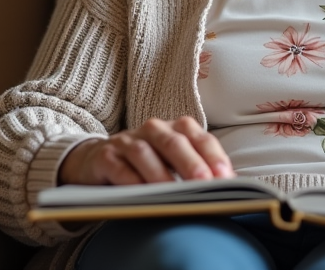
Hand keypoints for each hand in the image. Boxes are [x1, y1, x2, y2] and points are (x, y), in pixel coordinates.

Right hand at [58, 117, 234, 185]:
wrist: (97, 160)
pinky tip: (140, 195)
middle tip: (204, 183)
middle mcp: (153, 130)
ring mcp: (127, 141)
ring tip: (173, 194)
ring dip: (161, 174)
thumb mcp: (172, 164)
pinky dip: (130, 181)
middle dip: (191, 163)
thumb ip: (197, 171)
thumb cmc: (145, 165)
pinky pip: (119, 167)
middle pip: (174, 142)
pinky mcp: (105, 156)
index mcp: (176, 129)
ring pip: (145, 153)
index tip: (225, 178)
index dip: (214, 157)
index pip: (200, 138)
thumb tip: (227, 188)